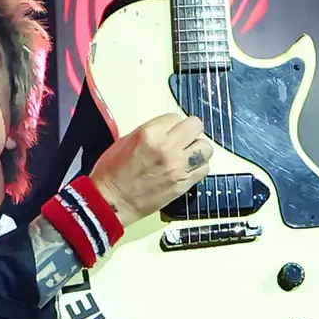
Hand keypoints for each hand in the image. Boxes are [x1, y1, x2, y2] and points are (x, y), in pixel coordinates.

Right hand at [91, 113, 214, 223]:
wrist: (113, 202)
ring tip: (188, 156)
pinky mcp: (183, 183)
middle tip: (183, 140)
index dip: (173, 125)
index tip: (170, 132)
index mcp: (150, 133)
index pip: (176, 117)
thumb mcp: (126, 140)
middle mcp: (167, 147)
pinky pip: (204, 169)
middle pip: (196, 127)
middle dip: (190, 132)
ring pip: (206, 148)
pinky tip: (188, 170)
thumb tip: (168, 131)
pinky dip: (198, 168)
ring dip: (198, 150)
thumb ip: (151, 132)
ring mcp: (178, 166)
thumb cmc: (113, 173)